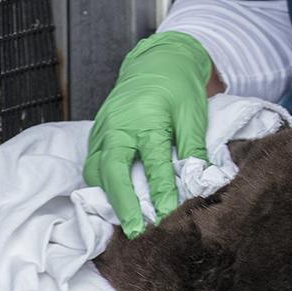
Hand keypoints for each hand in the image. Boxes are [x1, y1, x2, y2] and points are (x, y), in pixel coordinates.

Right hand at [82, 33, 211, 237]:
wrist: (157, 60)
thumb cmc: (179, 86)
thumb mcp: (193, 113)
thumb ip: (193, 148)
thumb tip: (199, 181)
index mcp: (145, 120)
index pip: (153, 164)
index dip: (160, 194)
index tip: (167, 217)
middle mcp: (117, 126)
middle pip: (112, 171)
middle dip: (122, 204)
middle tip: (135, 230)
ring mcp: (102, 129)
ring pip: (95, 170)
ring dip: (107, 196)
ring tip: (124, 220)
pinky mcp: (97, 133)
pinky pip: (93, 163)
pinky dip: (101, 183)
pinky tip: (114, 199)